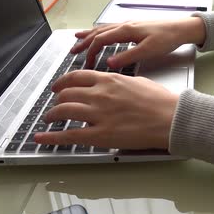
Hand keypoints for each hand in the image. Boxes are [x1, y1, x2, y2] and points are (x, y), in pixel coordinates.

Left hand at [34, 70, 178, 148]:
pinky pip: (69, 135)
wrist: (171, 118)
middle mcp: (100, 94)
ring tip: (49, 119)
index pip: (77, 76)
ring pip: (63, 110)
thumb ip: (119, 82)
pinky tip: (42, 138)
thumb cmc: (161, 101)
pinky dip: (52, 137)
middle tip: (55, 105)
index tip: (58, 86)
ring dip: (52, 115)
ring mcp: (98, 114)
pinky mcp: (100, 134)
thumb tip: (111, 84)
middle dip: (57, 99)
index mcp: (110, 80)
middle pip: (66, 93)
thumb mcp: (137, 81)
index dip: (63, 81)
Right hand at [72, 17, 205, 68]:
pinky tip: (102, 33)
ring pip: (104, 29)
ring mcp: (129, 25)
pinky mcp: (135, 27)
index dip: (90, 53)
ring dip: (90, 35)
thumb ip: (127, 57)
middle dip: (84, 42)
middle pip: (98, 33)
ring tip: (79, 38)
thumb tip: (109, 64)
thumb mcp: (148, 51)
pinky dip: (101, 31)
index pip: (100, 41)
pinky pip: (111, 28)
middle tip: (73, 50)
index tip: (86, 64)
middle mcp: (125, 25)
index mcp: (126, 30)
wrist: (182, 28)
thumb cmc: (167, 38)